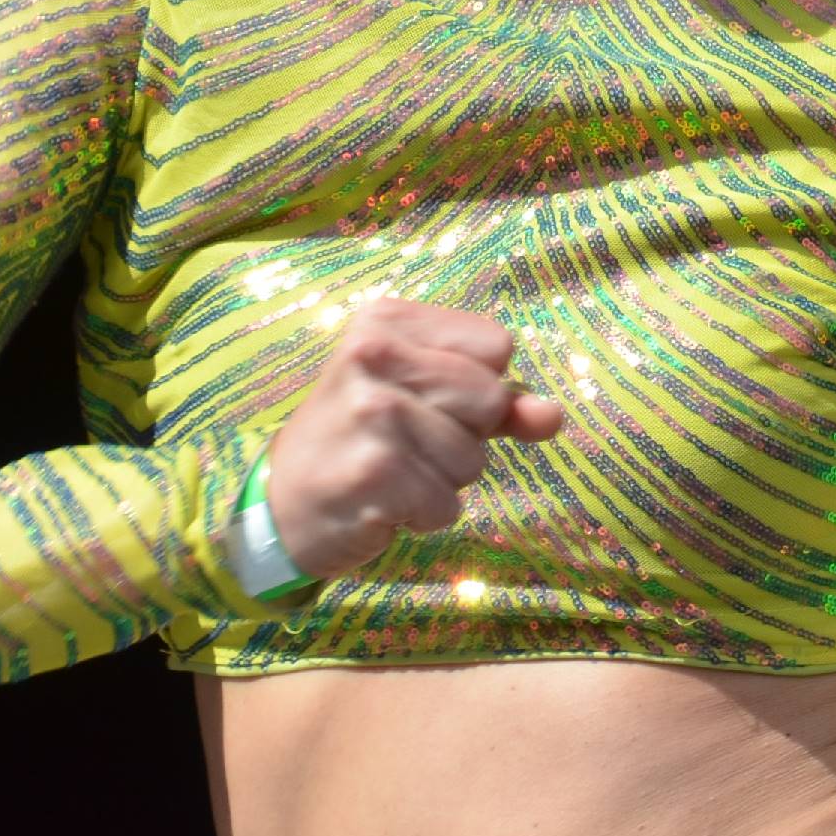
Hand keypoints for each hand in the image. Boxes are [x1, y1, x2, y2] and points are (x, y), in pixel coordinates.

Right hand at [258, 298, 567, 579]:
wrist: (282, 504)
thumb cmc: (361, 439)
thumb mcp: (424, 399)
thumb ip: (498, 401)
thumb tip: (553, 416)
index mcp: (387, 321)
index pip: (496, 346)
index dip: (479, 385)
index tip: (428, 399)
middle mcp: (373, 355)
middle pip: (489, 400)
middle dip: (465, 436)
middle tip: (408, 442)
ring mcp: (371, 413)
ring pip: (473, 459)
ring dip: (443, 480)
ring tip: (393, 471)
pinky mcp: (372, 473)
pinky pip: (447, 504)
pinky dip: (425, 515)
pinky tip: (384, 502)